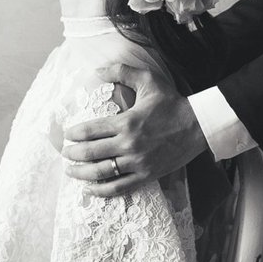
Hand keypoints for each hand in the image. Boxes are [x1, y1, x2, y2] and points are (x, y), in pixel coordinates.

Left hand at [62, 61, 207, 196]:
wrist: (198, 126)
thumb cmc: (171, 102)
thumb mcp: (148, 80)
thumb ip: (122, 72)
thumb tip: (98, 70)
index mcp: (126, 122)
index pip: (90, 131)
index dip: (73, 134)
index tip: (66, 135)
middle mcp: (129, 145)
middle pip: (91, 153)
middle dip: (73, 154)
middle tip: (64, 153)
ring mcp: (138, 163)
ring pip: (101, 173)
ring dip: (81, 174)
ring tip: (70, 171)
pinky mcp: (146, 176)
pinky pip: (119, 188)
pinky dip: (102, 191)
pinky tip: (90, 189)